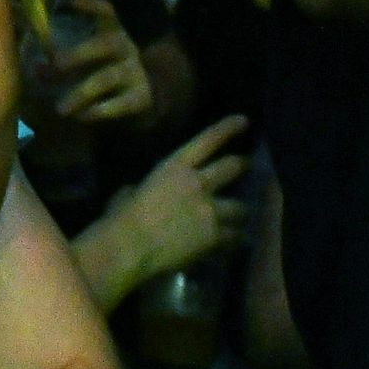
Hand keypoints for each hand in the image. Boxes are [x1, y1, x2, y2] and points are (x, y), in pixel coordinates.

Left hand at [41, 0, 154, 125]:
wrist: (147, 97)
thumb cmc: (107, 72)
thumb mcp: (91, 61)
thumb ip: (64, 64)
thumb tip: (35, 69)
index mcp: (114, 33)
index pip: (107, 12)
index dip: (92, 5)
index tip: (71, 1)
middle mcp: (127, 48)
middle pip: (107, 44)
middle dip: (79, 53)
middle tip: (56, 64)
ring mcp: (136, 73)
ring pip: (109, 77)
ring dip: (81, 92)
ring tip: (60, 108)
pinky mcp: (141, 98)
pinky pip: (120, 104)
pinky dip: (98, 111)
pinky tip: (81, 116)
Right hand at [98, 115, 251, 286]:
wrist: (129, 248)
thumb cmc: (121, 218)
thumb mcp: (130, 192)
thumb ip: (143, 189)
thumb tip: (138, 193)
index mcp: (174, 167)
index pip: (208, 140)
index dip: (228, 128)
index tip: (244, 120)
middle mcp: (198, 183)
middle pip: (233, 167)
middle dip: (243, 166)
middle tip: (247, 166)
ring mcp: (209, 210)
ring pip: (240, 207)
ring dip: (240, 213)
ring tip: (239, 219)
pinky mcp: (215, 236)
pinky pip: (235, 237)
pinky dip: (234, 240)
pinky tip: (232, 244)